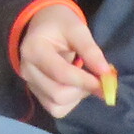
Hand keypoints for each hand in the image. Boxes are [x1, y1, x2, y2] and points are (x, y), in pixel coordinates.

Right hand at [14, 5, 110, 119]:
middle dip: (82, 90)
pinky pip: (55, 109)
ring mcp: (29, 84)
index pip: (61, 73)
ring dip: (77, 97)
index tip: (106, 81)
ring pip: (56, 106)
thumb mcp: (76, 28)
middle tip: (97, 80)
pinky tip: (75, 87)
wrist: (42, 25)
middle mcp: (27, 70)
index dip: (85, 80)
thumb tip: (106, 74)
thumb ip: (90, 50)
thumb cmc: (59, 24)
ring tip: (84, 80)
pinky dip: (70, 103)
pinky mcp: (36, 93)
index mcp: (33, 50)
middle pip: (58, 94)